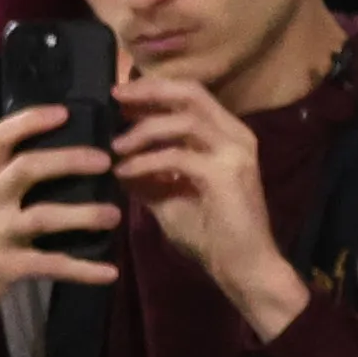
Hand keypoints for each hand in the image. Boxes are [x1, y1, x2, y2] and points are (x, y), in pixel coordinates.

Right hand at [0, 105, 121, 325]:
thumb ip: (0, 185)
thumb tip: (48, 165)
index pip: (0, 138)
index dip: (31, 120)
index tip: (64, 112)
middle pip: (28, 168)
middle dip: (70, 160)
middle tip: (105, 162)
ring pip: (45, 217)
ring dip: (85, 215)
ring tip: (115, 215)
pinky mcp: (4, 268)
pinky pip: (51, 264)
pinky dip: (83, 269)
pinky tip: (109, 272)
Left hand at [110, 76, 305, 337]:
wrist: (242, 267)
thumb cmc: (210, 235)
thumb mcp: (169, 197)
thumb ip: (148, 174)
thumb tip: (116, 160)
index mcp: (226, 135)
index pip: (190, 94)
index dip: (154, 89)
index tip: (119, 94)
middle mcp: (236, 135)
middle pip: (191, 93)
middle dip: (149, 91)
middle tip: (115, 97)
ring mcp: (235, 152)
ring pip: (185, 120)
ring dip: (144, 130)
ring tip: (116, 147)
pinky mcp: (226, 175)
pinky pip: (178, 157)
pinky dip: (147, 161)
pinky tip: (125, 173)